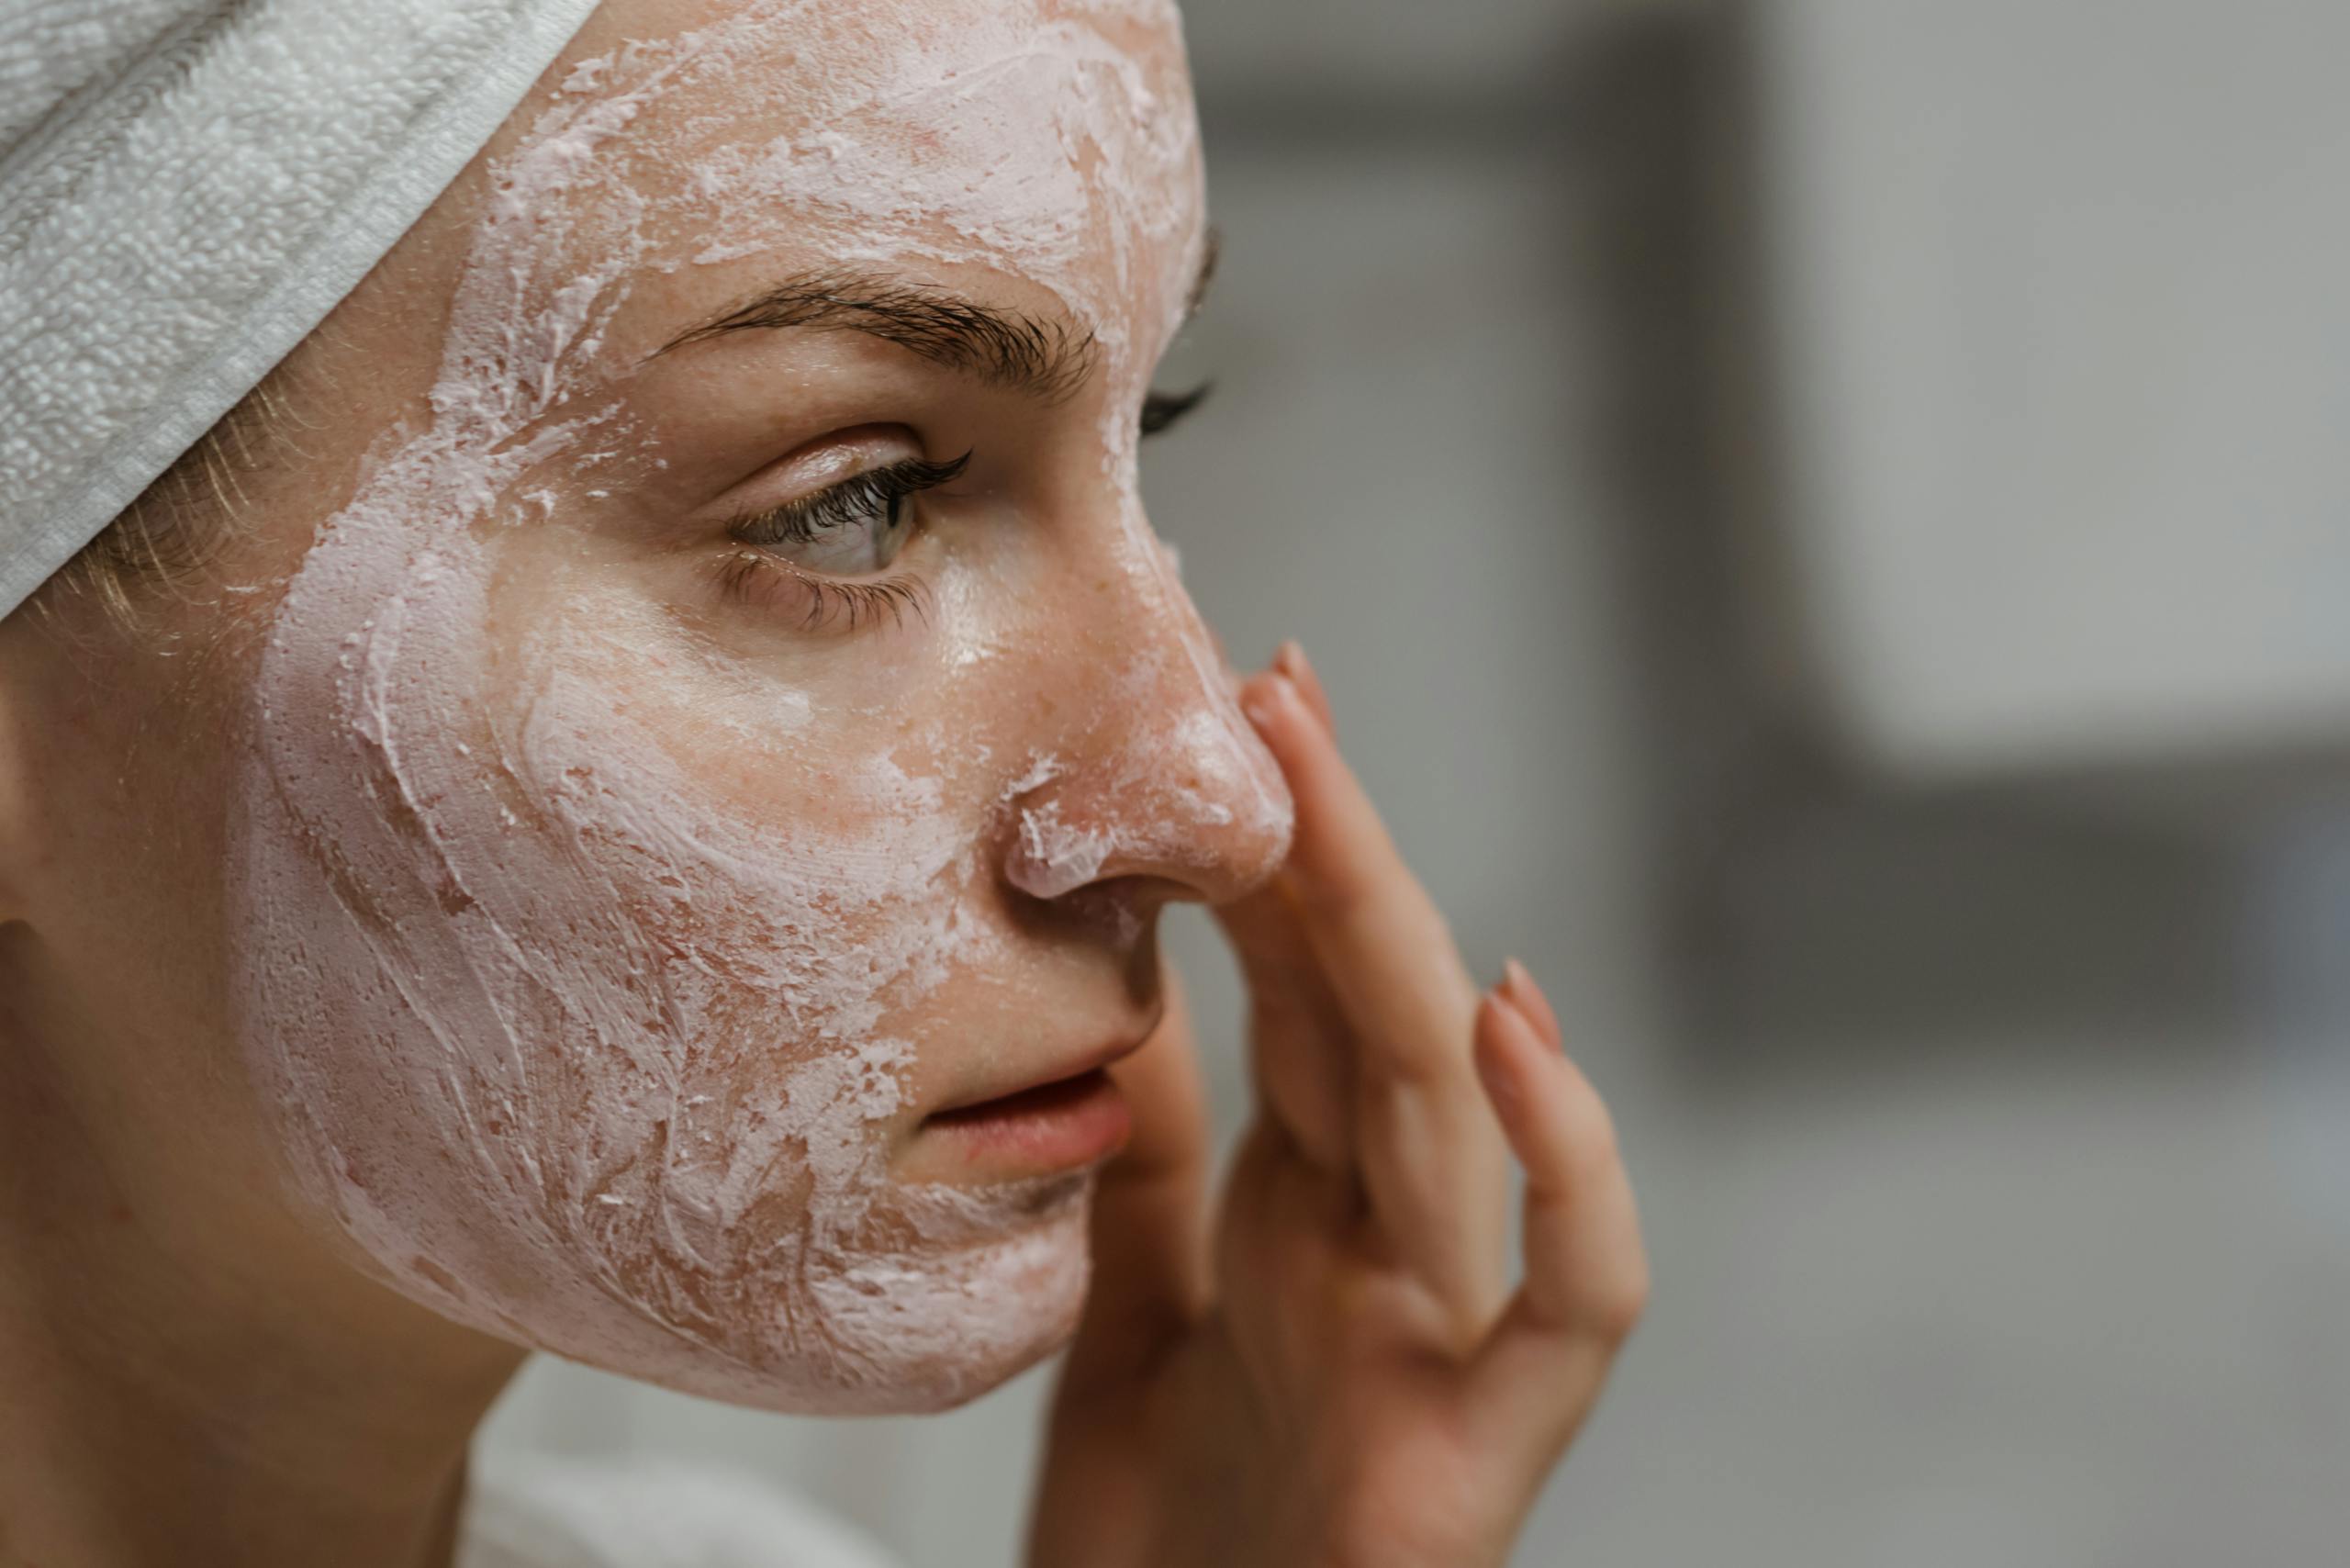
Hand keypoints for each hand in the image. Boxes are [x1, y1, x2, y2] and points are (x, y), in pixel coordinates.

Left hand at [1027, 642, 1648, 1567]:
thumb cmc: (1162, 1546)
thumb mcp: (1125, 1311)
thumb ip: (1149, 1164)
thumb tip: (1127, 992)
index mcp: (1305, 1208)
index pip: (1304, 989)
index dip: (1278, 854)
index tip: (1233, 710)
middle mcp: (1385, 1246)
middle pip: (1371, 1013)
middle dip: (1330, 848)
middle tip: (1269, 691)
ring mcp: (1442, 1335)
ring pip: (1450, 1107)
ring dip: (1396, 936)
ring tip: (1321, 787)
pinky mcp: (1481, 1448)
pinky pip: (1577, 1301)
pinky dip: (1569, 1165)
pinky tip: (1509, 1027)